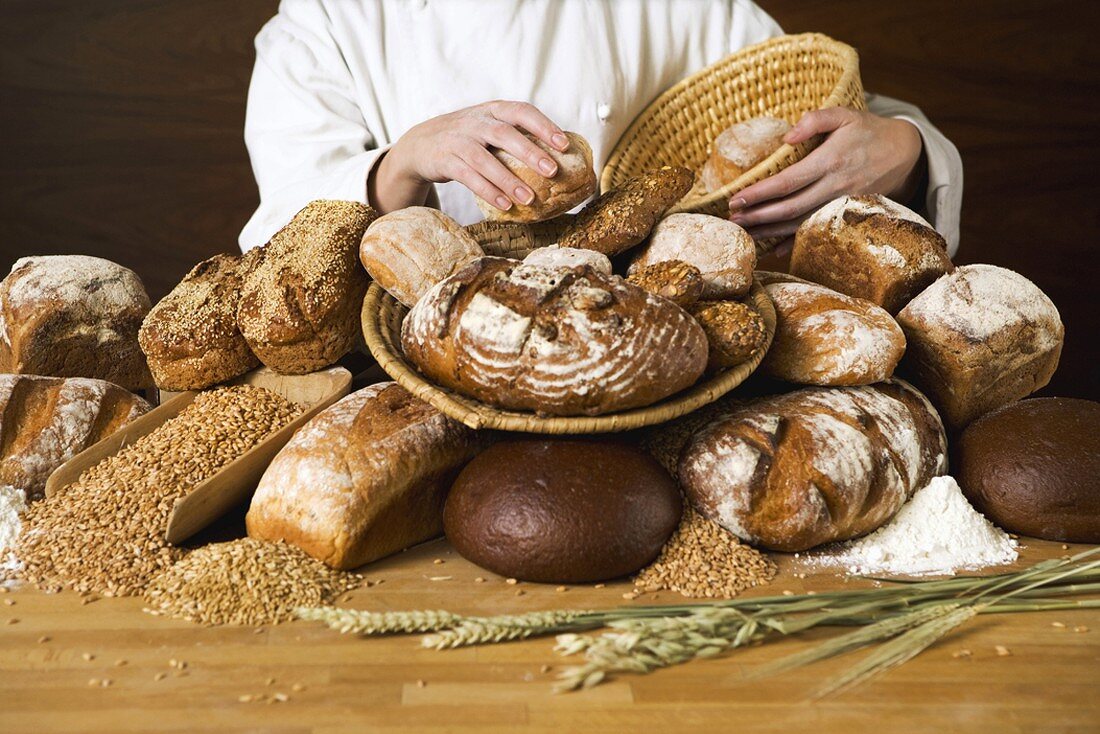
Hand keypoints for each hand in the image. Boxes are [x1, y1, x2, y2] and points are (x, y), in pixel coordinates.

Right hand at [369, 100, 569, 213]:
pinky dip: (488, 191)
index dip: (544, 126)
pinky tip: (505, 205)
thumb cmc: (468, 138)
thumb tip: (558, 156)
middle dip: (530, 152)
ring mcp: (458, 140)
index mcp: (492, 110)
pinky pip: (468, 177)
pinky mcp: (445, 160)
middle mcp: (475, 121)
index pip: (522, 111)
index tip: (564, 144)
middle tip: (552, 171)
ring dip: (509, 180)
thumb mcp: (488, 127)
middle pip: (505, 133)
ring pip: (485, 159)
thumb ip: (515, 135)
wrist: (420, 144)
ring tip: (530, 199)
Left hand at [727, 108, 923, 239]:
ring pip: (800, 224)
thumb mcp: (845, 114)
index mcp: (830, 161)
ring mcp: (841, 204)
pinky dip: (793, 242)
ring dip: (770, 231)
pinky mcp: (845, 214)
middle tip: (732, 220)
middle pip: (790, 208)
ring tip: (744, 232)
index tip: (737, 199)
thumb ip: (815, 119)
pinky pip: (816, 231)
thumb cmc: (868, 130)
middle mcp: (835, 187)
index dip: (760, 193)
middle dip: (758, 216)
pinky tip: (773, 247)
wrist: (904, 153)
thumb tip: (786, 137)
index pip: (788, 182)